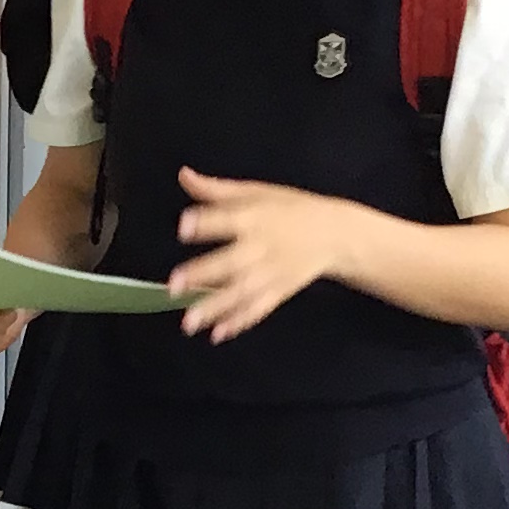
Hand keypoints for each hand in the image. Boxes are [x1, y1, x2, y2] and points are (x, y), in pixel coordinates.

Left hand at [169, 169, 357, 340]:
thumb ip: (217, 190)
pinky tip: (217, 334)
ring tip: (188, 322)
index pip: (228, 218)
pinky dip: (239, 322)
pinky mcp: (279, 292)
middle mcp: (262, 247)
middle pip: (232, 262)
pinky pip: (258, 309)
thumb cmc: (290, 209)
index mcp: (256, 217)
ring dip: (214, 308)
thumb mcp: (257, 192)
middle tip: (173, 284)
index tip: (183, 228)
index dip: (206, 222)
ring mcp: (272, 273)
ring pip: (241, 292)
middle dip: (203, 274)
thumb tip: (183, 175)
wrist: (335, 234)